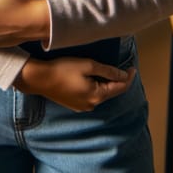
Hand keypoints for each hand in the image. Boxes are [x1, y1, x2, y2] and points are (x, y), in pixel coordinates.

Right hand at [15, 57, 135, 111]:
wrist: (39, 79)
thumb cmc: (63, 69)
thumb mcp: (88, 65)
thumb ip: (107, 70)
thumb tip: (123, 75)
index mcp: (97, 95)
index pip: (120, 88)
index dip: (128, 77)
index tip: (133, 68)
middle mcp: (92, 105)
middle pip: (111, 92)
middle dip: (117, 80)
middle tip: (121, 67)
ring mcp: (82, 107)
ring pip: (100, 94)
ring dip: (105, 83)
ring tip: (105, 70)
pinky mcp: (75, 105)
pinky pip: (91, 96)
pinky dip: (95, 87)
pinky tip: (91, 78)